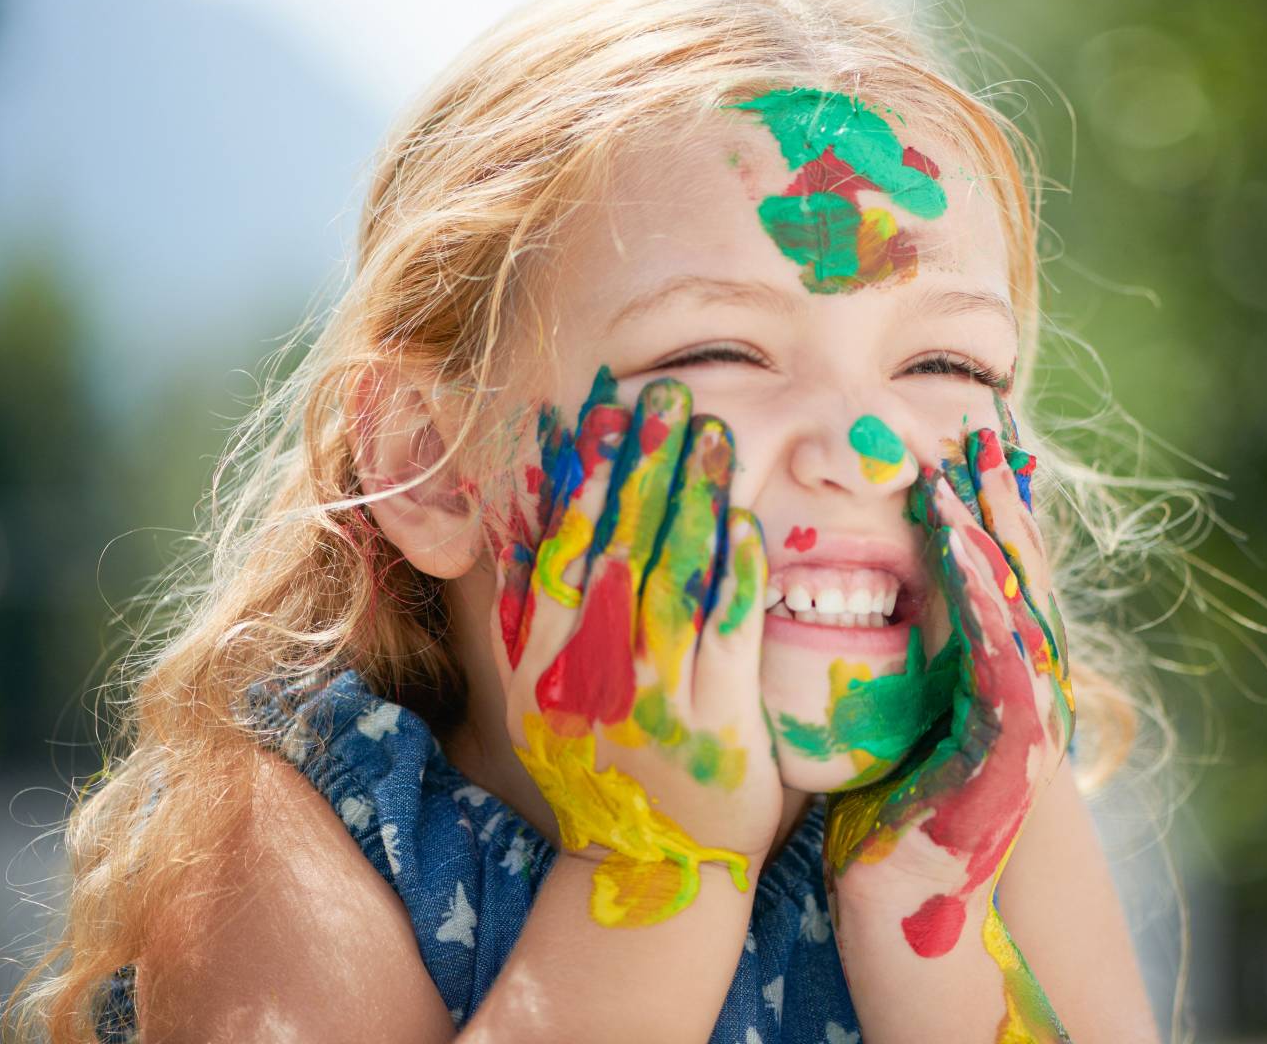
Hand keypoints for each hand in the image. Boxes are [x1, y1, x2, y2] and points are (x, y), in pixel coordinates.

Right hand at [482, 369, 779, 927]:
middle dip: (640, 464)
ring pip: (671, 581)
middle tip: (664, 394)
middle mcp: (591, 679)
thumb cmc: (606, 769)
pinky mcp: (717, 726)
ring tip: (710, 432)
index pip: (554, 551)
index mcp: (542, 666)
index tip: (596, 411)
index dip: (577, 476)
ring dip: (691, 499)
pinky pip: (728, 637)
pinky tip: (744, 522)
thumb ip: (536, 616)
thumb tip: (522, 521)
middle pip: (614, 550)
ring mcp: (656, 703)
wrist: (650, 873)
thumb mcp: (544, 695)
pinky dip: (734, 576)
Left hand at [823, 423, 1074, 954]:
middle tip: (982, 424)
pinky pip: (998, 653)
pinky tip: (958, 547)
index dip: (988, 504)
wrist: (906, 909)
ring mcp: (1032, 718)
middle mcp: (1031, 689)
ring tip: (966, 464)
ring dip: (993, 529)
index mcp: (1005, 677)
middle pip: (1023, 572)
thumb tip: (868, 583)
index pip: (1001, 572)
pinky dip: (980, 595)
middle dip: (1003, 496)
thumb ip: (905, 652)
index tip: (964, 438)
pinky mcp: (1013, 749)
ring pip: (1016, 601)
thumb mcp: (900, 712)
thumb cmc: (887, 812)